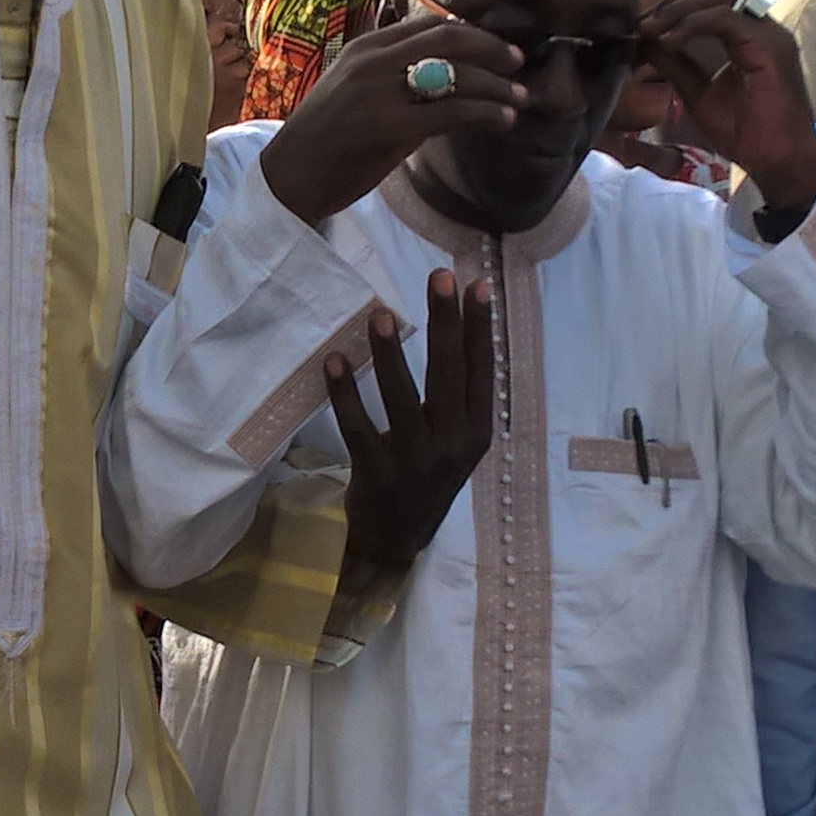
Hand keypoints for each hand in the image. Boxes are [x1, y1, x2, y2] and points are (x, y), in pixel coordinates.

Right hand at [258, 13, 525, 227]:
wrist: (289, 176)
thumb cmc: (324, 139)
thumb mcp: (352, 89)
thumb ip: (389, 73)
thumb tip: (440, 73)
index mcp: (365, 47)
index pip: (431, 23)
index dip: (471, 32)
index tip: (494, 48)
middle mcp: (373, 60)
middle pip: (450, 37)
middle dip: (492, 48)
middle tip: (518, 63)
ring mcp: (380, 91)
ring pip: (457, 73)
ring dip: (497, 84)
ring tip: (519, 98)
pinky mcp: (390, 126)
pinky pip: (452, 110)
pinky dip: (486, 112)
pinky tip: (502, 120)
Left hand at [325, 270, 495, 569]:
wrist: (397, 538)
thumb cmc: (427, 475)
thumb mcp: (458, 441)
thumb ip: (460, 397)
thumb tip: (458, 330)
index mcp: (476, 431)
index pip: (482, 370)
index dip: (480, 327)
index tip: (476, 285)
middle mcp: (453, 444)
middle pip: (449, 374)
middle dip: (446, 322)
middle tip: (439, 276)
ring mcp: (416, 461)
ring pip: (402, 398)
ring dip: (390, 353)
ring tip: (380, 314)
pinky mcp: (378, 473)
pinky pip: (358, 426)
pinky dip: (345, 392)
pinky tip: (333, 361)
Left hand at [639, 0, 815, 212]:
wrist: (779, 163)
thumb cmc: (747, 134)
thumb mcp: (699, 94)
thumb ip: (677, 66)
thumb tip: (647, 43)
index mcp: (752, 36)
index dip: (677, 5)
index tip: (643, 26)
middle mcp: (765, 28)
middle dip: (675, 1)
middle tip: (643, 24)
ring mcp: (771, 34)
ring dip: (680, 8)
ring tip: (651, 30)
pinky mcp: (771, 47)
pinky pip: (726, 18)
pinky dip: (693, 24)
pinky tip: (669, 43)